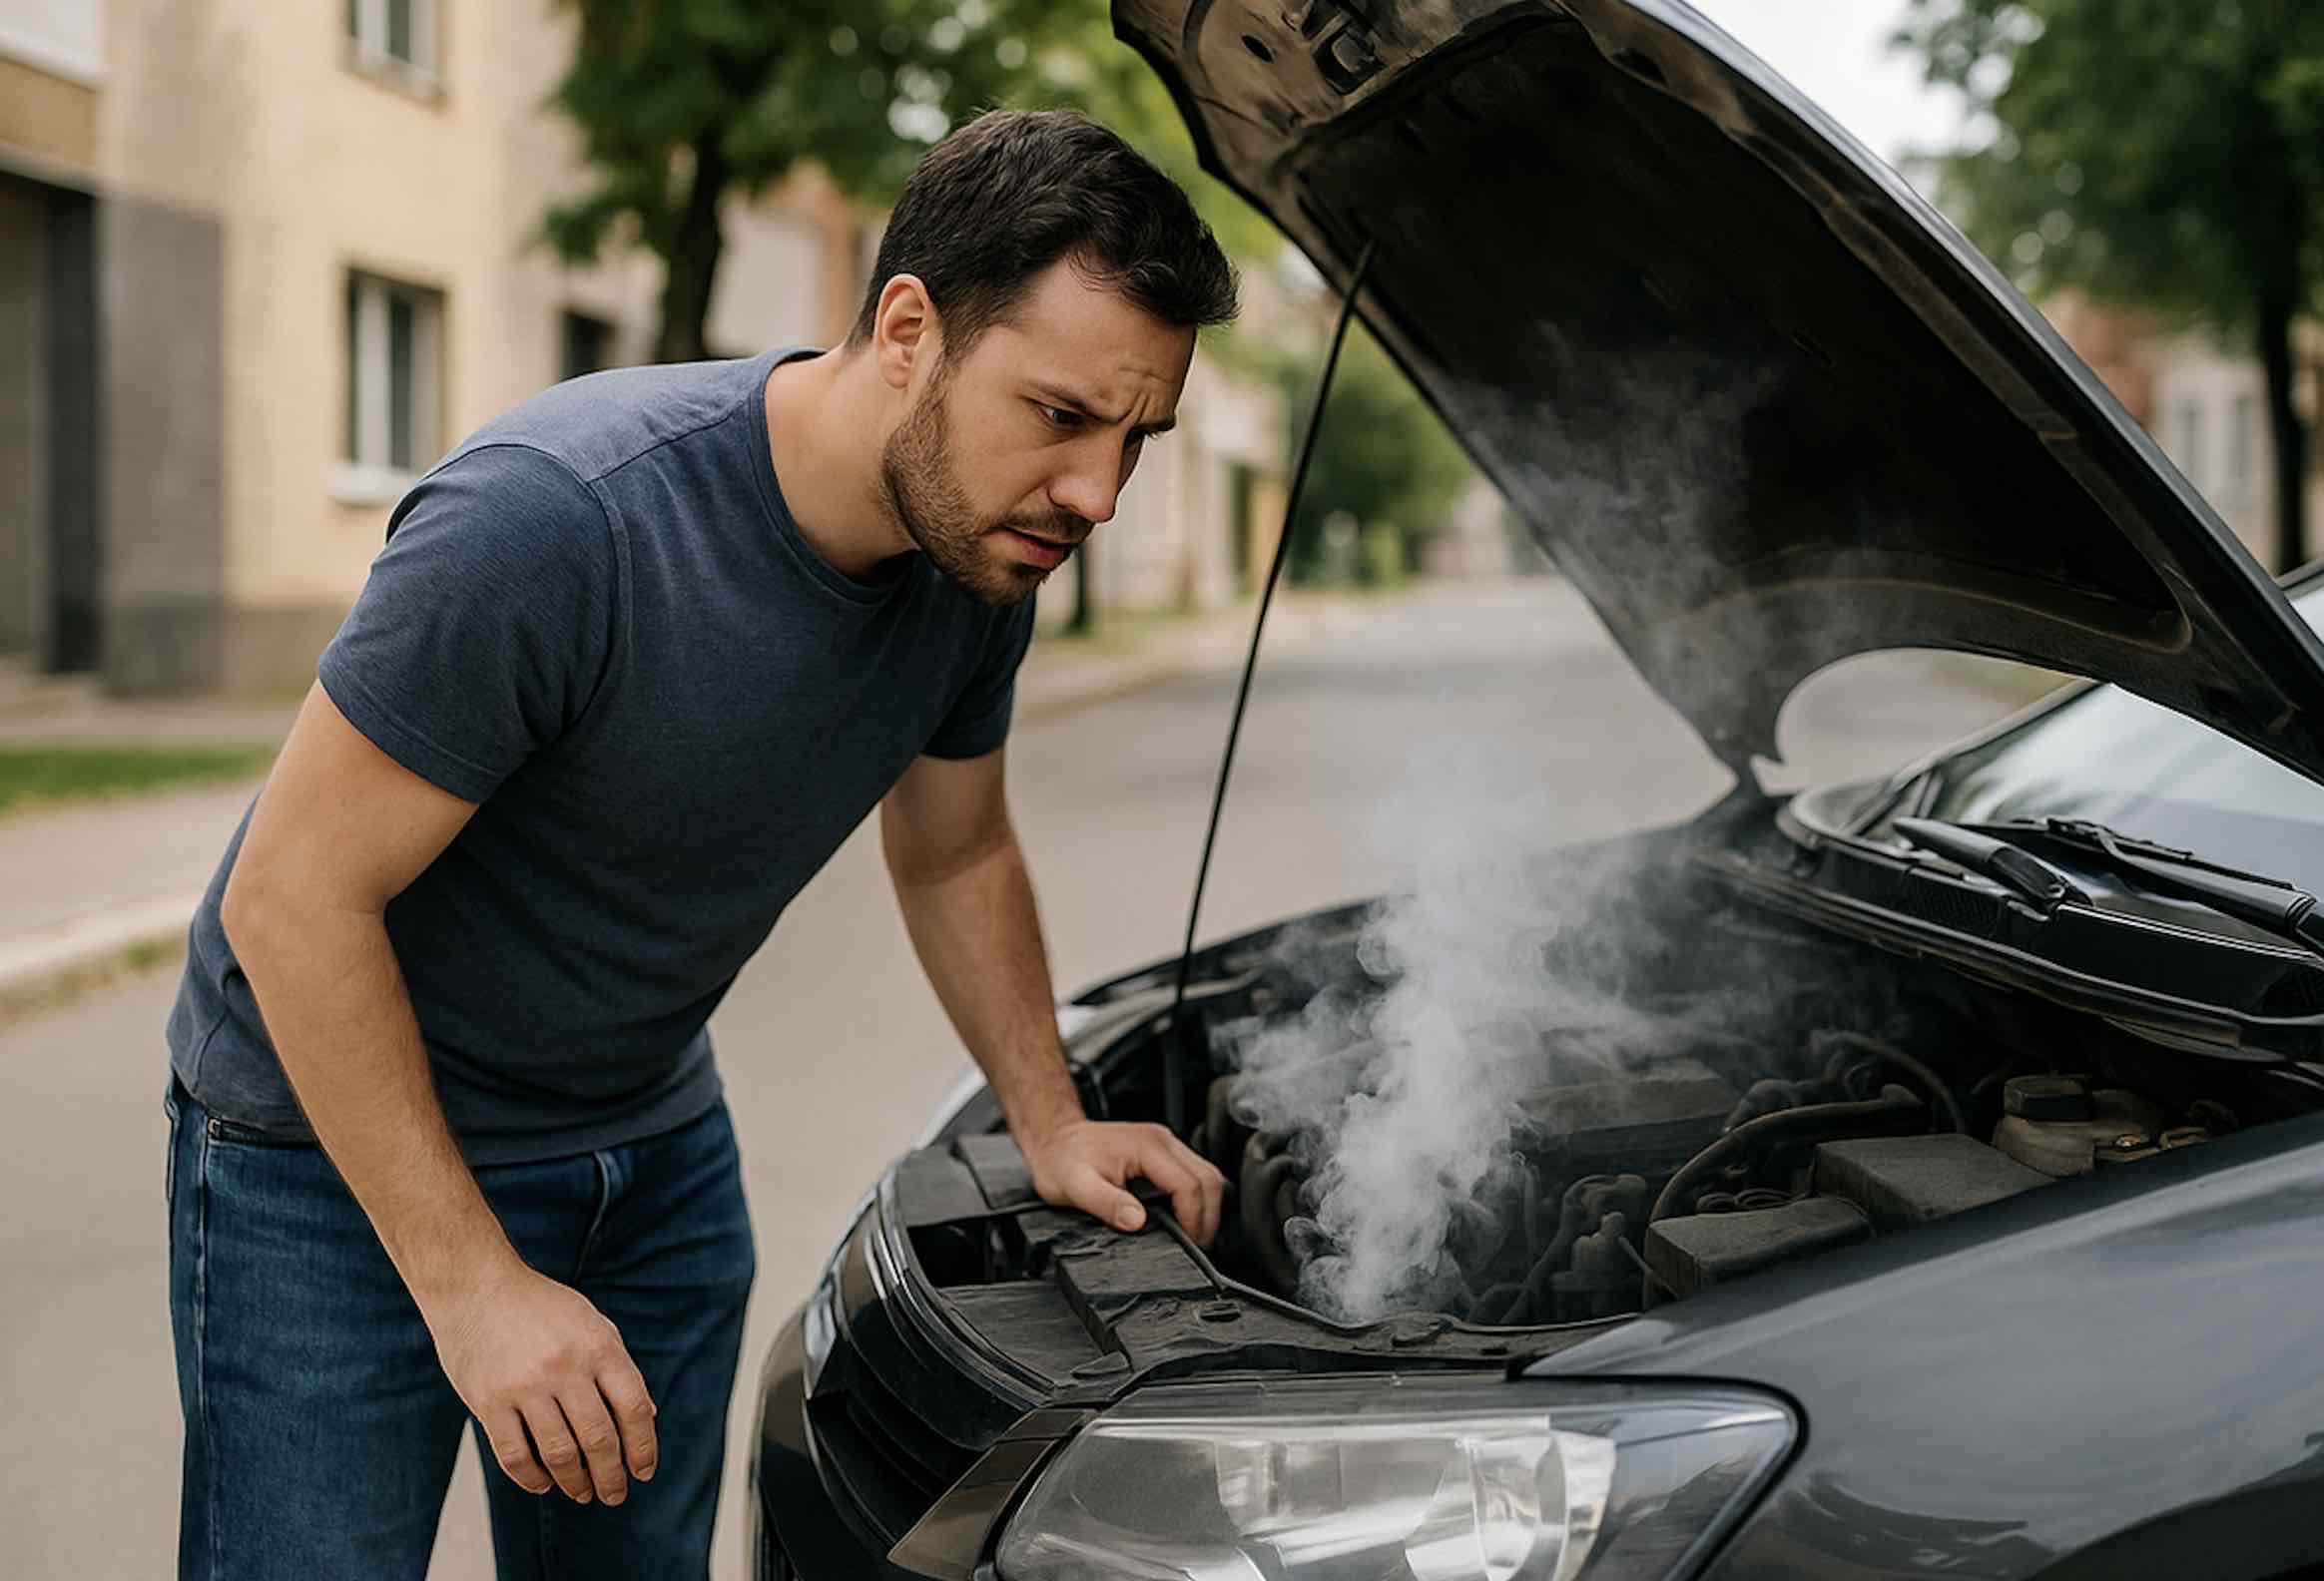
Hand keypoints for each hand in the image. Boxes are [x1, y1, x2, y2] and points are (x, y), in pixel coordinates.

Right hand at [423, 1257, 658, 1505]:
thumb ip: (618, 1367)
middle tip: (615, 1495)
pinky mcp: (489, 1401)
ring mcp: (525, 1386)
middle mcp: (565, 1367)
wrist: (476, 1286)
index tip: (644, 1471)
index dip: (643, 1447)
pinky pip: (515, 1455)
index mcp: (598, 1346)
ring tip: (583, 1494)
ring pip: (559, 1453)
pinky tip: (544, 1483)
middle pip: (599, 1438)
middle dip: (612, 1476)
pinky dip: (532, 1478)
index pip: (633, 1408)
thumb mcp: (592, 1323)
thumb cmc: (540, 1307)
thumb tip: (647, 1414)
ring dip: (575, 1483)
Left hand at [1021, 1118, 1225, 1245]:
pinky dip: (1197, 1198)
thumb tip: (1137, 1221)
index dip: (1194, 1219)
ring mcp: (1165, 1144)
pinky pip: (1194, 1173)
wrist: (1055, 1140)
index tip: (1188, 1244)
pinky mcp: (1163, 1151)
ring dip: (1206, 1207)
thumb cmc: (1062, 1160)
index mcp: (1148, 1147)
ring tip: (1193, 1235)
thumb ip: (1107, 1204)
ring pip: (1207, 1175)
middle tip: (1196, 1246)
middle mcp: (1162, 1141)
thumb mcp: (1076, 1187)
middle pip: (1209, 1178)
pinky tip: (1185, 1217)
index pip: (1189, 1184)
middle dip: (1208, 1216)